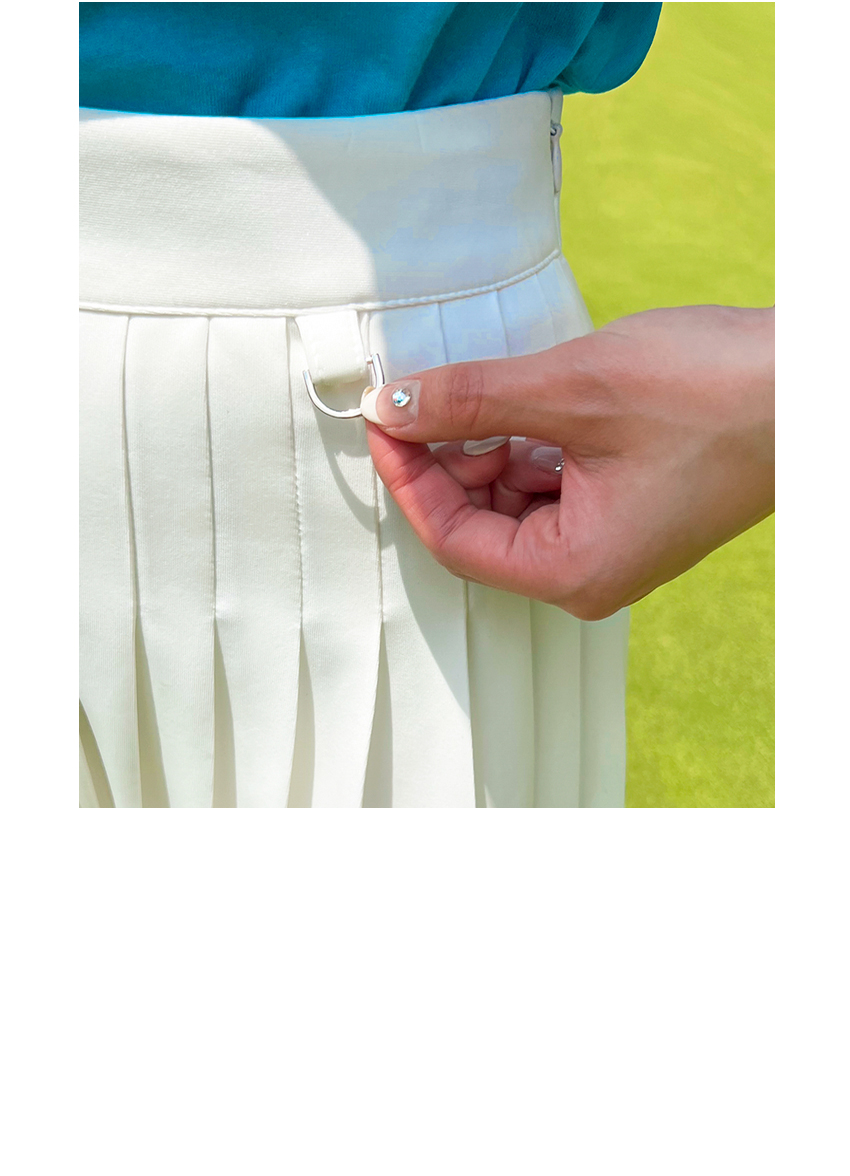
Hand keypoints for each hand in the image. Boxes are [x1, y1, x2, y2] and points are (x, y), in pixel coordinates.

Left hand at [363, 305, 773, 619]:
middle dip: (448, 458)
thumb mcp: (572, 390)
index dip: (408, 479)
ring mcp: (609, 543)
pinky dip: (527, 443)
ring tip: (492, 387)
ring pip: (512, 501)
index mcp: (574, 572)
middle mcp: (588, 573)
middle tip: (427, 392)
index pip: (453, 541)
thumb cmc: (714, 394)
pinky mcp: (625, 509)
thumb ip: (472, 400)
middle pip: (478, 524)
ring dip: (488, 444)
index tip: (381, 419)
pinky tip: (532, 399)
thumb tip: (392, 405)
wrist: (812, 382)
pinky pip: (551, 485)